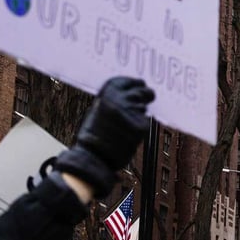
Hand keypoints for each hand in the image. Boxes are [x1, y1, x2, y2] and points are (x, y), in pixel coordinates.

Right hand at [54, 77, 154, 197]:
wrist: (93, 157)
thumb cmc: (93, 135)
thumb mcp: (98, 109)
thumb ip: (114, 100)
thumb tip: (130, 93)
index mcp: (108, 93)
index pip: (128, 82)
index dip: (135, 83)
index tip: (140, 84)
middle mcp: (121, 99)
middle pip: (142, 92)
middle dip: (146, 95)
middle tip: (147, 99)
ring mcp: (132, 112)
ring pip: (144, 108)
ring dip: (139, 114)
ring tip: (125, 126)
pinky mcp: (141, 126)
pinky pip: (145, 122)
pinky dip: (140, 128)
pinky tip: (128, 135)